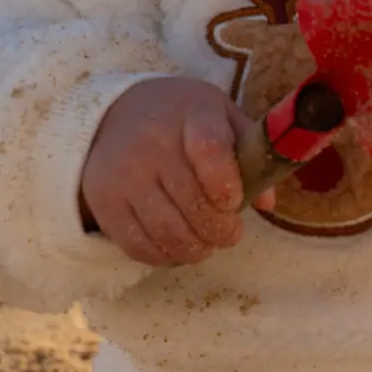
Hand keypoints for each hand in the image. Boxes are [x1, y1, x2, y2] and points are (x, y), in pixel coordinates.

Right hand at [79, 77, 273, 265]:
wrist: (113, 114)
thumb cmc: (182, 119)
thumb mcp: (222, 116)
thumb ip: (250, 152)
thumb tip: (267, 203)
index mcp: (192, 114)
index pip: (210, 149)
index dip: (227, 185)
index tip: (234, 202)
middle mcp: (152, 143)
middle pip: (193, 204)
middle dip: (221, 231)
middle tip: (229, 234)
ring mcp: (124, 174)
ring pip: (168, 232)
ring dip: (196, 249)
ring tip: (206, 244)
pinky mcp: (104, 201)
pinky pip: (138, 245)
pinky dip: (164, 256)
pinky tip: (176, 246)